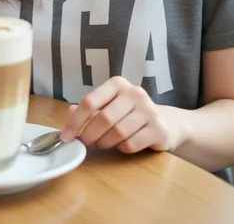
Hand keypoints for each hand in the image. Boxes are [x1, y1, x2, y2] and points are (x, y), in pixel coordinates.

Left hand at [61, 76, 182, 154]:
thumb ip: (90, 109)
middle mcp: (135, 93)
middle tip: (86, 143)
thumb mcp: (109, 106)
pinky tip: (124, 143)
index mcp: (118, 84)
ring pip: (117, 133)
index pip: (91, 101)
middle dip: (90, 135)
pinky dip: (122, 148)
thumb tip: (70, 114)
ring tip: (106, 141)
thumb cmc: (130, 114)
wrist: (166, 122)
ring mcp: (149, 110)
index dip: (75, 121)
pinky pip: (131, 144)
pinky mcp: (158, 129)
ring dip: (106, 142)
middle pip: (104, 118)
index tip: (66, 136)